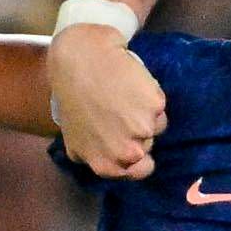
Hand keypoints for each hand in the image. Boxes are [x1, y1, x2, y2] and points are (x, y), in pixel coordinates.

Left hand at [44, 24, 164, 178]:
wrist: (78, 60)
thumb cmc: (71, 97)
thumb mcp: (74, 139)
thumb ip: (94, 155)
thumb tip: (109, 160)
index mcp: (108, 165)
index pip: (141, 170)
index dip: (138, 153)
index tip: (130, 136)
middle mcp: (128, 152)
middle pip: (149, 145)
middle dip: (139, 130)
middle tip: (120, 110)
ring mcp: (143, 129)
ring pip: (158, 123)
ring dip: (147, 111)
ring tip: (124, 95)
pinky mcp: (154, 104)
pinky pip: (159, 102)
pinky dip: (149, 93)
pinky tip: (130, 83)